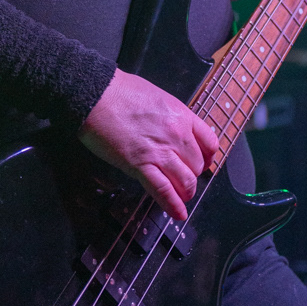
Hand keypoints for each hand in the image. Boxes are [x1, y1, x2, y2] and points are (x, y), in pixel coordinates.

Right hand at [80, 69, 218, 221]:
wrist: (96, 94)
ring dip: (185, 192)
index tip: (201, 163)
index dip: (206, 157)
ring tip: (181, 197)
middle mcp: (177, 135)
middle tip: (183, 178)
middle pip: (197, 165)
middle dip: (192, 175)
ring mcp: (160, 152)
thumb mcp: (157, 96)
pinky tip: (178, 214)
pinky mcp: (140, 165)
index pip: (209, 143)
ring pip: (185, 181)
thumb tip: (171, 129)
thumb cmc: (120, 91)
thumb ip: (170, 116)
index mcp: (182, 115)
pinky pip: (163, 190)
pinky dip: (172, 205)